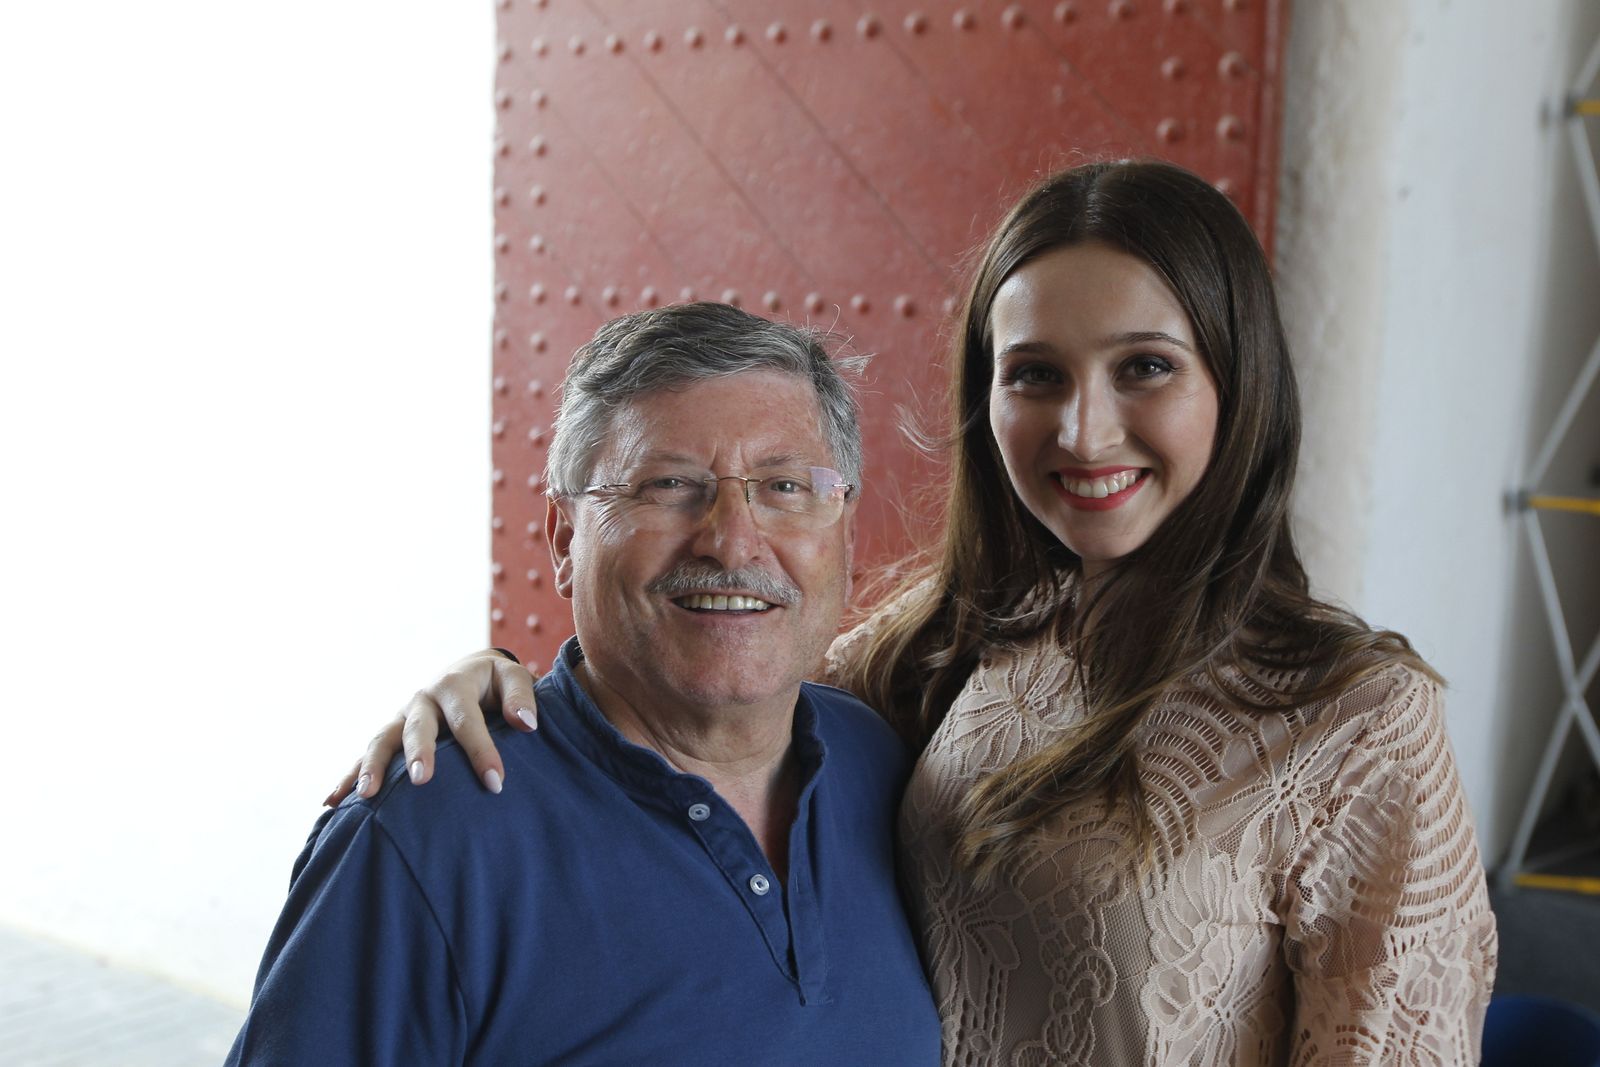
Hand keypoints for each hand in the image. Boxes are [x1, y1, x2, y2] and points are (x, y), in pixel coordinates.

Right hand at [323, 650, 538, 804]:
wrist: (470, 673)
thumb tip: (525, 724)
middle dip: (419, 752)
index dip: (481, 750)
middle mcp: (422, 700)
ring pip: (382, 740)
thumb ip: (521, 697)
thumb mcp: (512, 679)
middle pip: (417, 726)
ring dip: (372, 766)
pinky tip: (332, 803)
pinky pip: (366, 756)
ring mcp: (402, 717)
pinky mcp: (391, 734)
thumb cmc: (496, 684)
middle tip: (423, 779)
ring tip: (366, 795)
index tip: (496, 783)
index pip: (467, 720)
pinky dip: (348, 776)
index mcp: (454, 685)